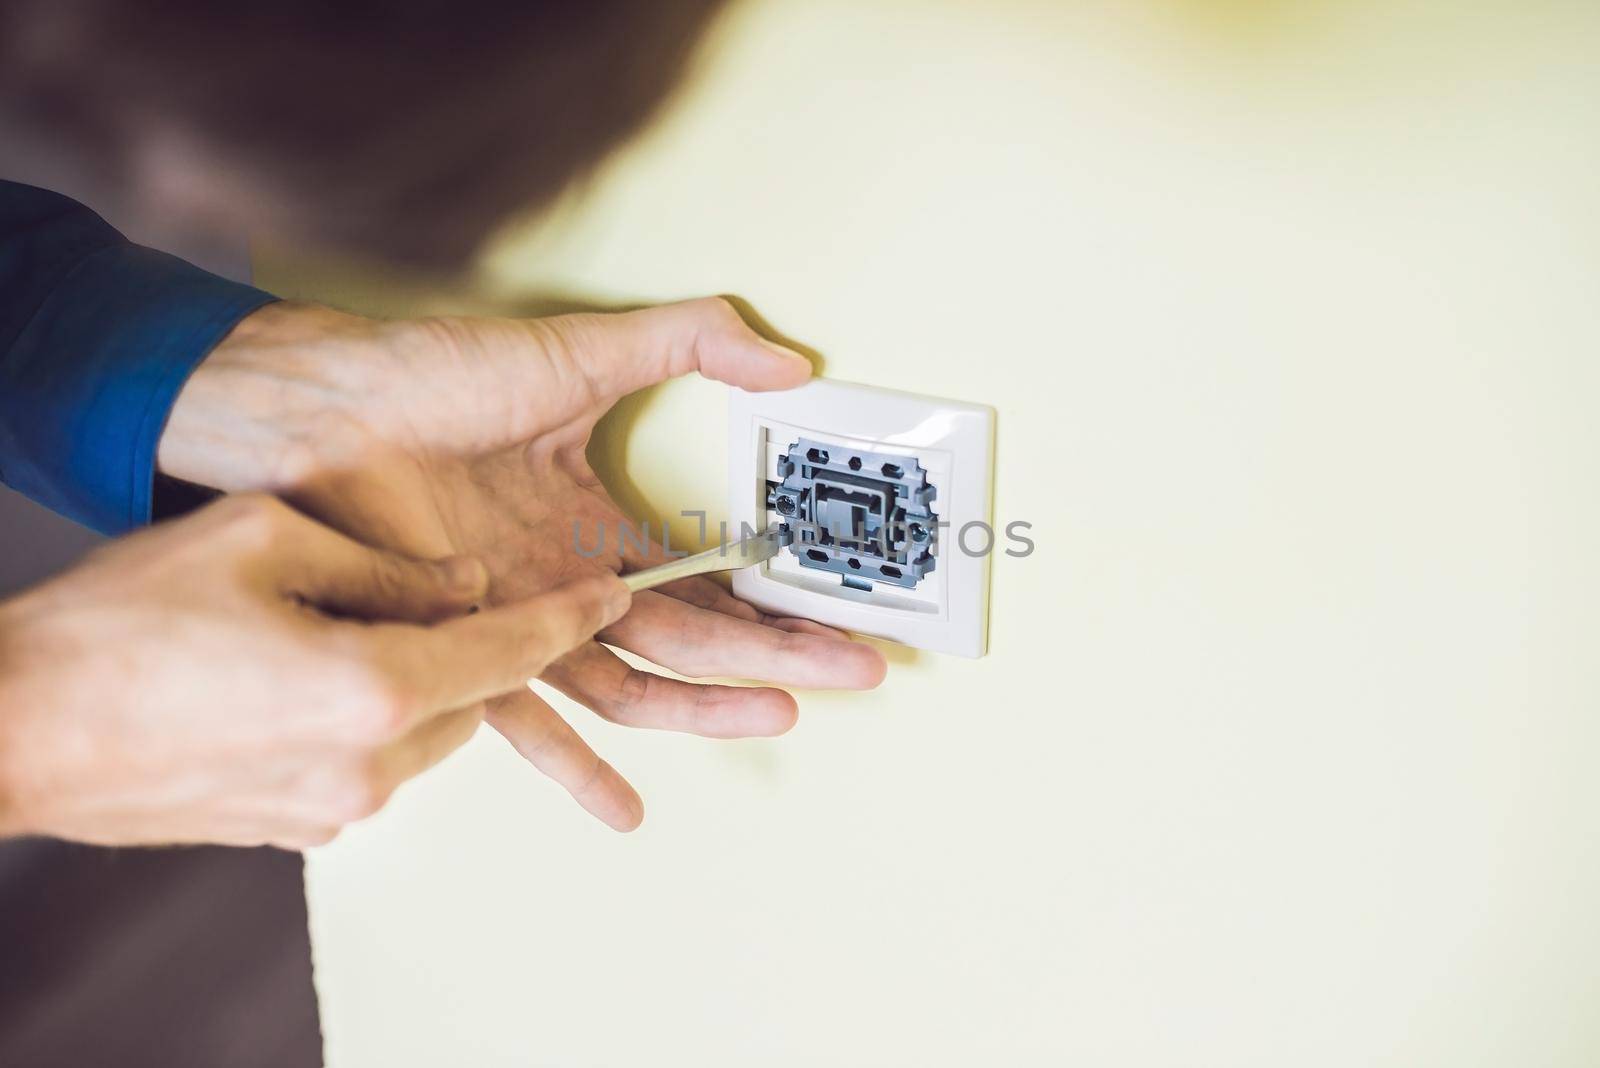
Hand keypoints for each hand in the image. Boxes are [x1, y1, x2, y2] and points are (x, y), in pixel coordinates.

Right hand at [0, 494, 628, 847]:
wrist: (12, 729)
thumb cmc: (118, 631)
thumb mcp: (261, 541)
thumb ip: (384, 562)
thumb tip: (463, 580)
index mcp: (378, 691)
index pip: (512, 649)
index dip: (568, 615)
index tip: (611, 595)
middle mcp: (371, 767)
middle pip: (472, 692)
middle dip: (475, 640)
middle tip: (440, 586)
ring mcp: (332, 809)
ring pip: (424, 728)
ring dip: (416, 678)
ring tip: (337, 624)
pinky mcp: (295, 828)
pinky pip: (370, 761)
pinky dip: (368, 716)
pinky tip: (297, 674)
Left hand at [159, 297, 887, 829]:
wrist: (319, 408)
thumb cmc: (433, 377)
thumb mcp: (582, 351)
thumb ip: (689, 343)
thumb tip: (790, 362)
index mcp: (598, 526)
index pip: (710, 579)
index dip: (780, 600)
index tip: (843, 615)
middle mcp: (567, 585)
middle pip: (692, 638)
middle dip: (777, 657)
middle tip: (852, 672)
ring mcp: (518, 623)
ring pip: (630, 682)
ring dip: (704, 706)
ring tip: (776, 714)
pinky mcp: (461, 649)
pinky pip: (523, 716)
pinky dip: (569, 764)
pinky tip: (622, 806)